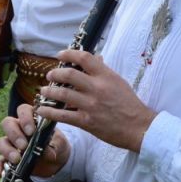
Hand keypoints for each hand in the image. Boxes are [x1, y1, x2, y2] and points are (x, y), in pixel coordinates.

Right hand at [0, 103, 69, 178]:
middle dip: (14, 134)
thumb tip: (45, 151)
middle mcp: (18, 129)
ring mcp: (11, 144)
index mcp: (31, 120)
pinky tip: (0, 172)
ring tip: (16, 160)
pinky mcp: (8, 158)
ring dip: (7, 150)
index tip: (31, 131)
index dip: (25, 118)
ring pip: (1, 141)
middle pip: (7, 123)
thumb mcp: (59, 145)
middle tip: (23, 146)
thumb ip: (53, 146)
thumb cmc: (57, 146)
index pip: (23, 110)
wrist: (56, 163)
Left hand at [33, 50, 155, 152]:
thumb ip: (103, 72)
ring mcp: (91, 105)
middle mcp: (97, 88)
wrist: (139, 127)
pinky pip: (63, 115)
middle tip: (50, 75)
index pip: (84, 58)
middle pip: (69, 75)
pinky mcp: (86, 122)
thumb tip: (94, 59)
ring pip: (62, 94)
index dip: (69, 54)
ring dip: (49, 92)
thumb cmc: (130, 104)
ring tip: (44, 91)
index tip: (60, 55)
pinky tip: (41, 110)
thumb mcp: (119, 82)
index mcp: (106, 76)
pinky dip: (49, 112)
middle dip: (55, 74)